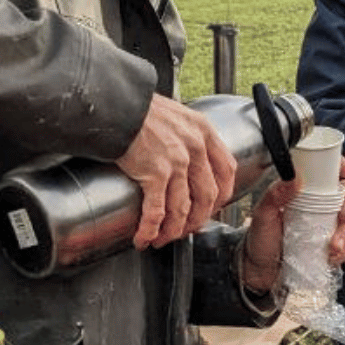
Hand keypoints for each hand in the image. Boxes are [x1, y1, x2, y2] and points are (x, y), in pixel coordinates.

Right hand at [114, 94, 236, 248]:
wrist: (118, 106)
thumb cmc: (139, 109)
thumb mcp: (176, 115)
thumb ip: (186, 135)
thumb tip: (186, 156)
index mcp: (204, 131)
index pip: (227, 169)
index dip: (222, 194)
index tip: (213, 205)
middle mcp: (195, 147)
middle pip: (208, 195)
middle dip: (197, 219)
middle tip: (186, 229)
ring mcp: (177, 162)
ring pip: (183, 208)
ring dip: (173, 230)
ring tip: (162, 238)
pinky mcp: (155, 173)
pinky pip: (157, 210)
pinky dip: (151, 228)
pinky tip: (144, 237)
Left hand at [241, 157, 344, 294]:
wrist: (260, 272)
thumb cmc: (260, 240)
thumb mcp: (263, 215)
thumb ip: (275, 195)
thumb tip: (294, 180)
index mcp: (303, 192)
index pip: (327, 173)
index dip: (341, 168)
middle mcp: (318, 207)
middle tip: (344, 216)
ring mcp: (326, 227)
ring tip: (334, 245)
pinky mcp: (330, 247)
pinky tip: (333, 255)